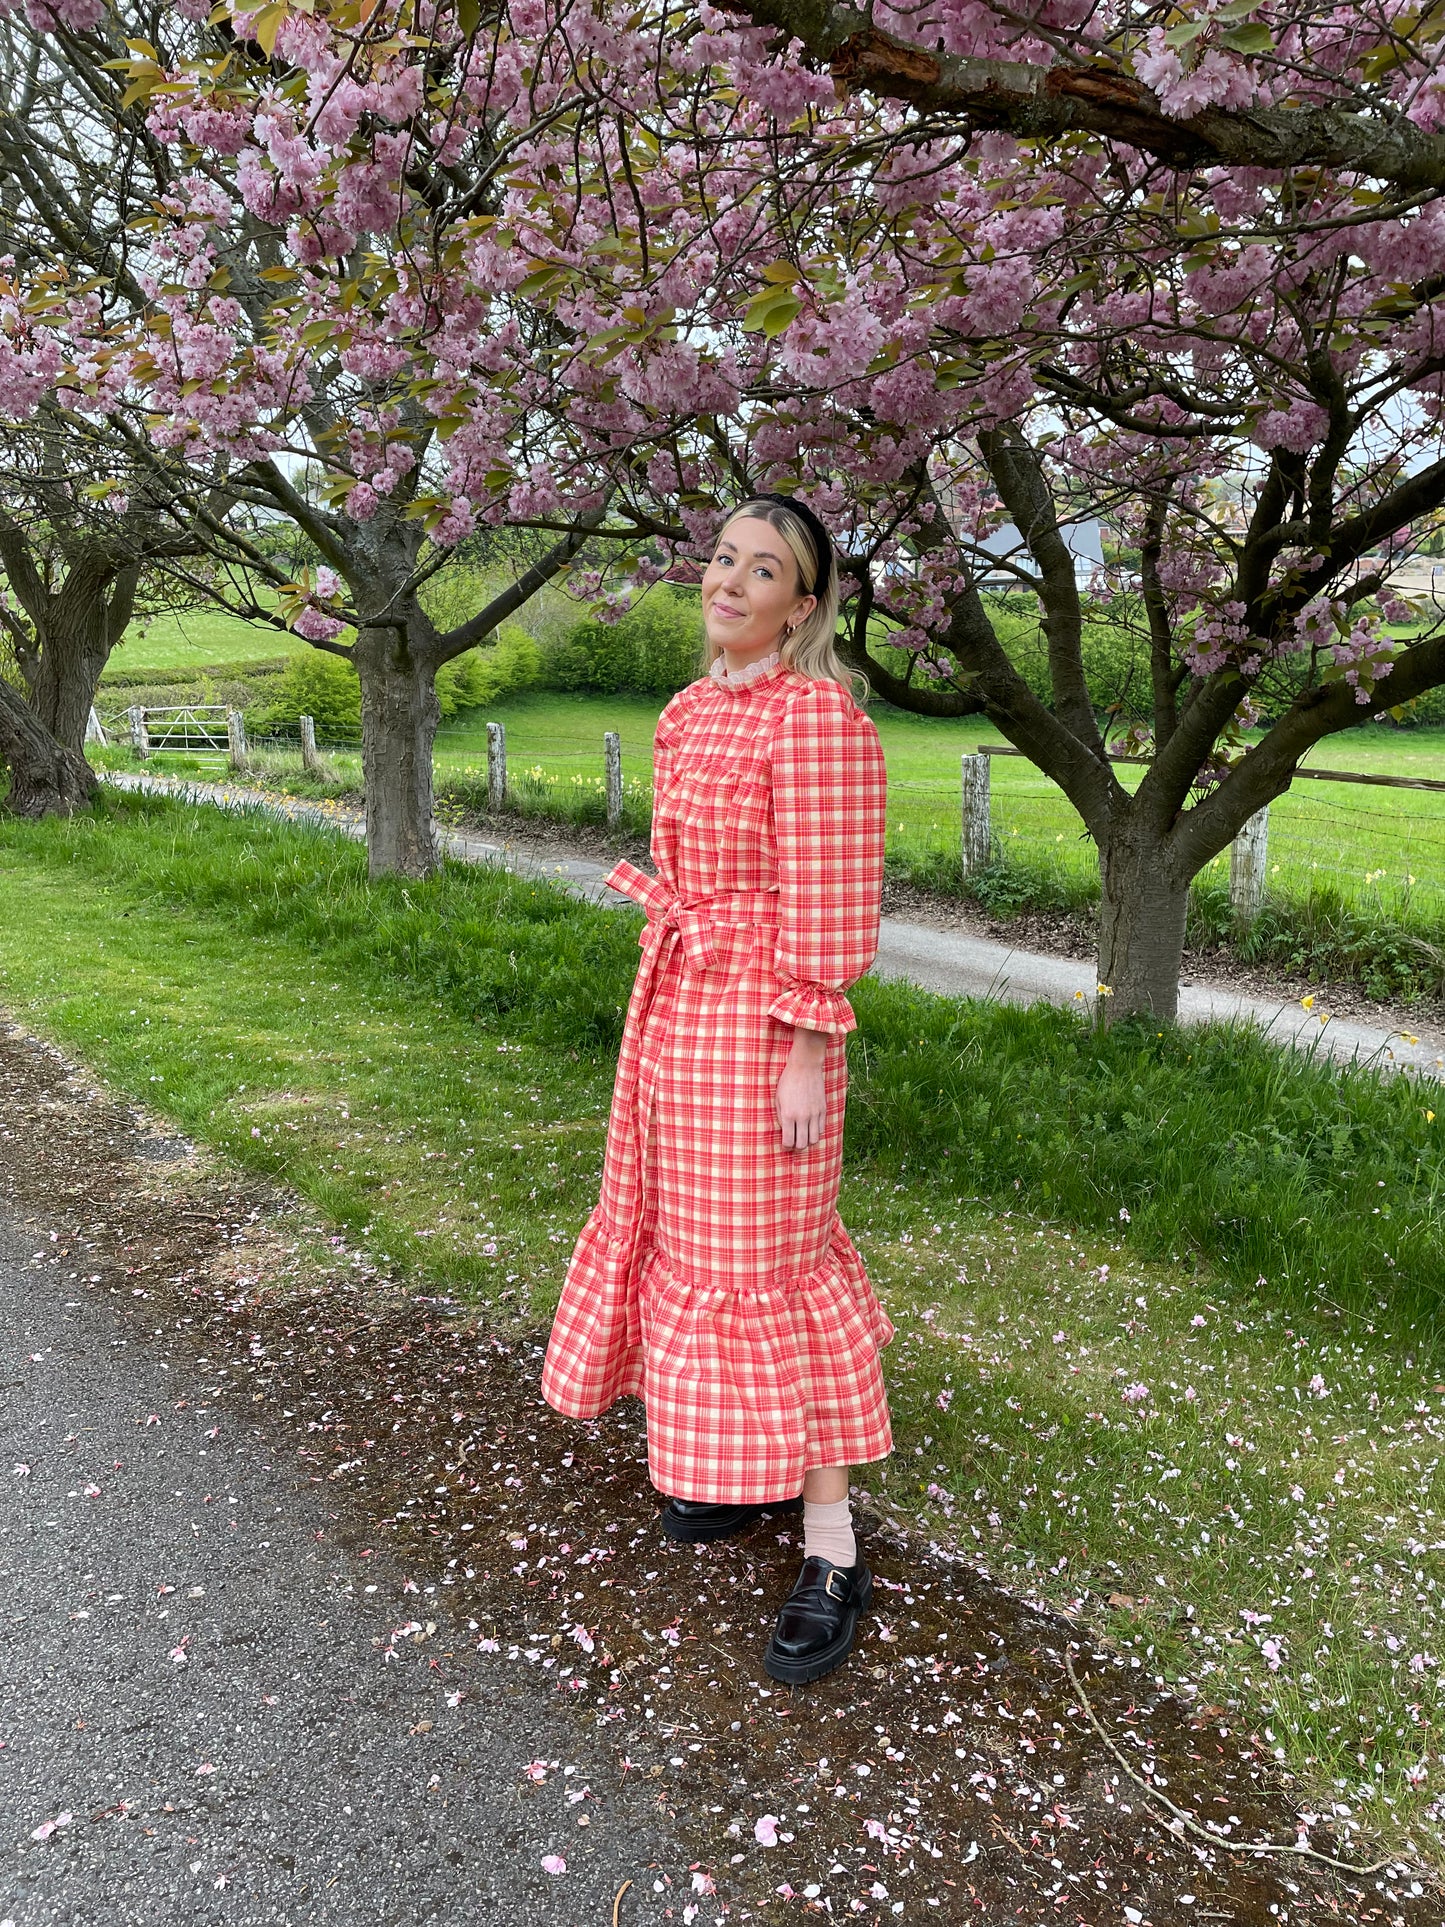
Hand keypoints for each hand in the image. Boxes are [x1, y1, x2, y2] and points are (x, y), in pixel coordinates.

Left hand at [774, 1026, 827, 1150]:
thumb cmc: (788, 1081)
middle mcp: (803, 1117)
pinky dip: (816, 1132)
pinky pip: (821, 1129)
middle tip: (794, 1144)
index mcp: (789, 1115)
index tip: (785, 1145)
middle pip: (803, 1144)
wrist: (805, 1066)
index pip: (789, 1141)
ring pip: (814, 1139)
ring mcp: (815, 1114)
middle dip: (797, 1147)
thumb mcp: (778, 1099)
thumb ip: (781, 1117)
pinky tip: (811, 1128)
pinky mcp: (823, 1109)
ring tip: (803, 1136)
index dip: (786, 1146)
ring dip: (808, 1141)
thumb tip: (784, 1131)